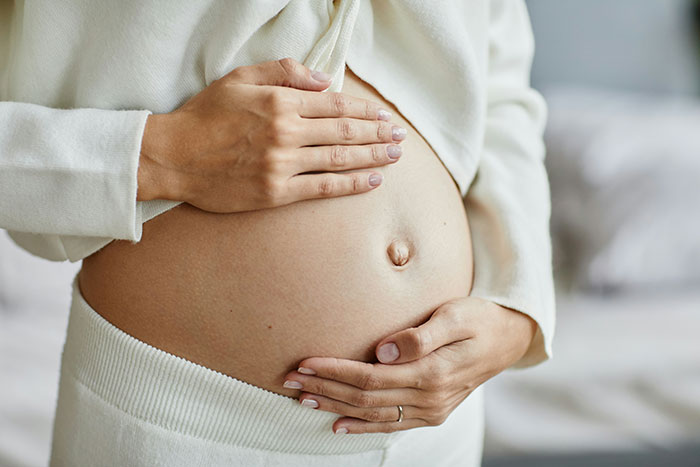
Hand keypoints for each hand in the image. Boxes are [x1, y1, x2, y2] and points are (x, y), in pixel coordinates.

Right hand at [137, 57, 406, 211]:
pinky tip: (372, 181)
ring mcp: (283, 164)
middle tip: (400, 136)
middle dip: (377, 133)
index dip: (366, 110)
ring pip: (340, 158)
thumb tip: (325, 80)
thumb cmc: (205, 116)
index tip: (384, 115)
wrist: (173, 157)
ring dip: (373, 157)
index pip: (336, 104)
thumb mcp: (239, 79)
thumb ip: (283, 72)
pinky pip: (323, 188)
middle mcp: (286, 132)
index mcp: (280, 101)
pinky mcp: (277, 192)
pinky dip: (351, 184)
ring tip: (394, 156)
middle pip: (345, 131)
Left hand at [282, 296, 536, 433]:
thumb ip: (420, 335)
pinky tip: (338, 425)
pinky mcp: (431, 412)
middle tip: (290, 380)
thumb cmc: (479, 319)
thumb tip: (382, 350)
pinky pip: (390, 425)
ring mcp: (431, 410)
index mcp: (431, 373)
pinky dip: (361, 426)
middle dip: (325, 388)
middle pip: (364, 398)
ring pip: (372, 414)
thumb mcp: (455, 316)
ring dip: (335, 406)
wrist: (508, 339)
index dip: (334, 371)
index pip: (369, 377)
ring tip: (303, 398)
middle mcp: (429, 398)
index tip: (304, 362)